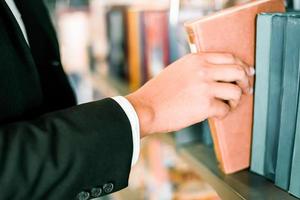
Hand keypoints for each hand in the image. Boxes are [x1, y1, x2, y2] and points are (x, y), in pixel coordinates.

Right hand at [126, 53, 253, 137]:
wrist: (146, 108)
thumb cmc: (159, 92)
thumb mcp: (177, 70)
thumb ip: (197, 67)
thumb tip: (217, 74)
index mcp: (196, 59)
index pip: (229, 57)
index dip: (242, 66)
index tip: (246, 73)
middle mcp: (202, 70)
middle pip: (238, 71)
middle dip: (246, 82)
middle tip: (246, 90)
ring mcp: (204, 87)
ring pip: (236, 91)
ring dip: (235, 100)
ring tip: (228, 105)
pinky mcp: (205, 105)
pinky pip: (225, 109)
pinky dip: (223, 114)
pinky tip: (215, 115)